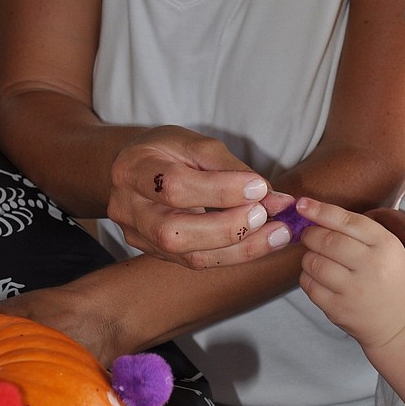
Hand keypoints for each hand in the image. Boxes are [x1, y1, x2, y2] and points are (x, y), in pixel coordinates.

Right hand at [108, 125, 292, 268]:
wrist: (135, 167)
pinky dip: (234, 254)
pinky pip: (197, 262)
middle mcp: (128, 209)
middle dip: (227, 227)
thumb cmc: (167, 150)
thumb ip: (232, 169)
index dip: (220, 190)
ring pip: (188, 256)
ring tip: (276, 233)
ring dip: (240, 248)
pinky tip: (262, 242)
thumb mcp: (195, 143)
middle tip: (265, 214)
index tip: (259, 187)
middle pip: (173, 232)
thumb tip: (274, 198)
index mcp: (133, 169)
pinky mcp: (154, 253)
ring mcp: (138, 236)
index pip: (174, 186)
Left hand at [297, 197, 404, 352]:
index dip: (320, 210)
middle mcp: (372, 266)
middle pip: (326, 240)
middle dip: (310, 234)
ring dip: (308, 257)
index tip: (301, 204)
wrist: (401, 323)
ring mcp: (355, 290)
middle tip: (309, 234)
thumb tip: (313, 212)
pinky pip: (309, 286)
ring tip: (316, 258)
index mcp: (386, 244)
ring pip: (313, 263)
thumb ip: (357, 230)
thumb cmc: (390, 278)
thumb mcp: (387, 247)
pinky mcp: (339, 310)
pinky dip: (307, 277)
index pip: (347, 221)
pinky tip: (318, 277)